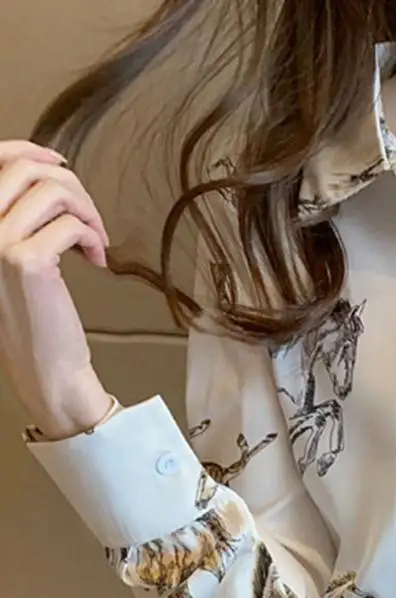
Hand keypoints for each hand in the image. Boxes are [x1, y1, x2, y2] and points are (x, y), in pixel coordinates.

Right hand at [0, 138, 111, 437]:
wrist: (44, 362)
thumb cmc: (33, 310)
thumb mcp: (13, 251)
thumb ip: (18, 211)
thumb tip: (44, 168)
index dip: (30, 151)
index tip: (61, 162)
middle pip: (27, 169)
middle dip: (71, 185)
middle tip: (90, 217)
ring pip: (53, 191)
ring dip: (87, 211)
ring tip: (95, 240)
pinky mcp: (26, 260)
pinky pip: (71, 224)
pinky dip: (93, 236)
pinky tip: (96, 258)